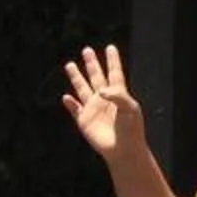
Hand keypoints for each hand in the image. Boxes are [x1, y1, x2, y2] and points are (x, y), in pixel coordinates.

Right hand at [60, 45, 144, 159]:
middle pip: (96, 77)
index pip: (115, 73)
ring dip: (76, 77)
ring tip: (70, 64)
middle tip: (87, 50)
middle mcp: (105, 99)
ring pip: (82, 89)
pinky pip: (75, 109)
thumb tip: (100, 90)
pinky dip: (70, 104)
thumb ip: (117, 96)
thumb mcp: (129, 108)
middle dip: (92, 64)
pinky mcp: (84, 121)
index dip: (113, 60)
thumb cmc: (131, 129)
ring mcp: (94, 109)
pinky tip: (65, 97)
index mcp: (119, 94)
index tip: (110, 47)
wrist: (123, 150)